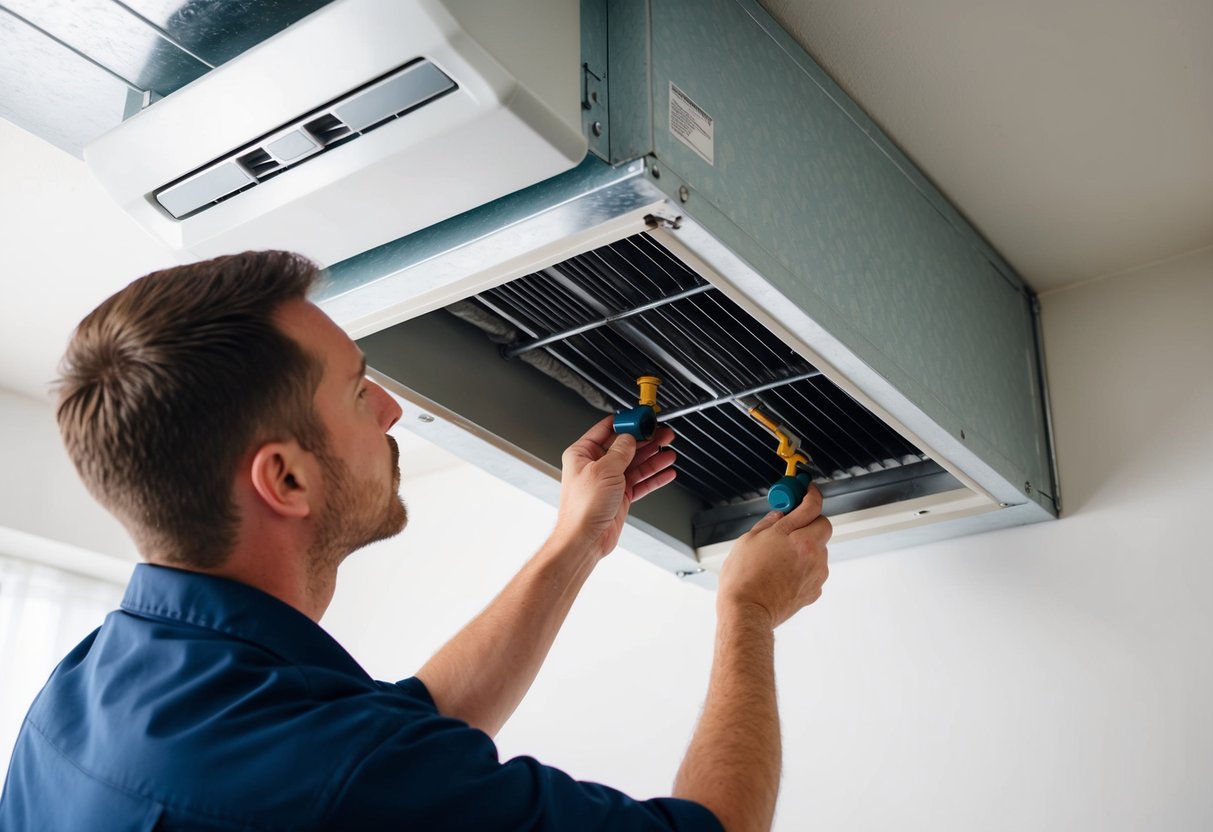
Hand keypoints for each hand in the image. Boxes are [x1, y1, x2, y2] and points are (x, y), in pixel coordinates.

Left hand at [552, 415, 676, 558]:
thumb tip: (630, 437)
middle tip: (662, 433)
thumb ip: (621, 451)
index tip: (641, 418)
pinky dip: (654, 477)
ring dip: (654, 458)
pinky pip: (640, 482)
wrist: (585, 539)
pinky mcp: (620, 496)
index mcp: (582, 453)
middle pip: (625, 446)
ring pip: (636, 464)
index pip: (607, 429)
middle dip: (646, 440)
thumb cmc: (582, 508)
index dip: (626, 423)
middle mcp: (595, 465)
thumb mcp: (604, 470)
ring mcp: (609, 481)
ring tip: (669, 451)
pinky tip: (666, 471)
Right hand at [718, 484, 830, 627]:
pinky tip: (783, 572)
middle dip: (811, 521)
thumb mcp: (748, 540)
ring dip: (807, 546)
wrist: (747, 613)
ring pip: (820, 549)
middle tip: (793, 524)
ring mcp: (816, 572)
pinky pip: (814, 569)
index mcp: (796, 536)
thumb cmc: (743, 579)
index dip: (811, 494)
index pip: (812, 506)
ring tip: (781, 556)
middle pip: (823, 526)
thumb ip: (769, 523)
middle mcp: (812, 553)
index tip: (808, 490)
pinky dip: (804, 567)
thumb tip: (779, 514)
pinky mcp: (815, 589)